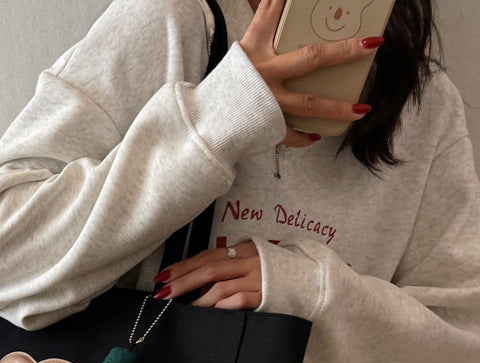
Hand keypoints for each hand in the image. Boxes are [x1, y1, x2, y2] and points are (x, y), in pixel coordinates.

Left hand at [152, 242, 261, 309]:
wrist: (310, 281)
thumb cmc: (272, 274)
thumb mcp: (248, 264)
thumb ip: (224, 271)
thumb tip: (194, 287)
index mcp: (242, 250)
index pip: (207, 256)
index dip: (183, 266)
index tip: (163, 276)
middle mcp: (248, 262)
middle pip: (209, 269)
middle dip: (183, 281)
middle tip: (164, 293)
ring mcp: (257, 279)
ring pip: (220, 287)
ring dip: (198, 300)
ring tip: (185, 309)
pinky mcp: (265, 296)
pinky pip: (237, 301)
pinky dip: (220, 307)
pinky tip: (208, 313)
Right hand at [240, 0, 382, 147]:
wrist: (204, 122)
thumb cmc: (229, 83)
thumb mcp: (246, 49)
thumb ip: (266, 23)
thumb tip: (282, 3)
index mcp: (257, 50)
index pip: (273, 14)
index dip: (288, 2)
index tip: (310, 5)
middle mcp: (264, 74)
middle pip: (311, 59)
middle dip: (343, 51)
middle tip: (371, 46)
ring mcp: (267, 103)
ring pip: (309, 104)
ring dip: (337, 108)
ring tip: (361, 108)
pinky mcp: (265, 126)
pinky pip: (289, 134)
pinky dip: (304, 137)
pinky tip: (318, 134)